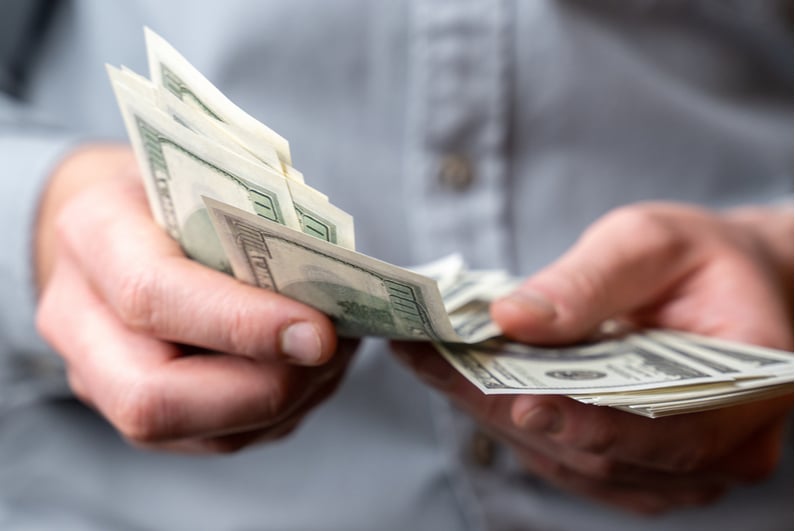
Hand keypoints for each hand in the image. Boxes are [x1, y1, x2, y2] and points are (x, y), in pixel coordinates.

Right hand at [35, 144, 353, 452]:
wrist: (136, 221)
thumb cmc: (188, 187)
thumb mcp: (218, 173)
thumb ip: (258, 223)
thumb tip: (329, 288)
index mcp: (93, 233)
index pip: (152, 295)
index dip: (241, 324)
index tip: (317, 330)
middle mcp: (80, 317)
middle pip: (152, 398)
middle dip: (263, 388)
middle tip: (328, 352)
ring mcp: (101, 377)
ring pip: (196, 433)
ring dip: (285, 402)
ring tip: (332, 356)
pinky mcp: (142, 413)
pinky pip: (220, 438)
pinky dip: (280, 411)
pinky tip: (310, 372)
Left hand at [394, 202, 792, 513]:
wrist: (724, 284)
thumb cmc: (700, 258)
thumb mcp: (652, 242)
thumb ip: (590, 279)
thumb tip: (515, 317)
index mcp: (747, 391)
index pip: (671, 433)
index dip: (591, 424)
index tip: (518, 401)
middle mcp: (716, 449)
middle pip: (601, 454)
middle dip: (508, 408)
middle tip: (434, 361)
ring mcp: (669, 466)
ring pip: (569, 461)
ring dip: (492, 414)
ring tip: (430, 361)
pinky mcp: (627, 464)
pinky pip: (560, 455)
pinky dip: (505, 418)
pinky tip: (458, 378)